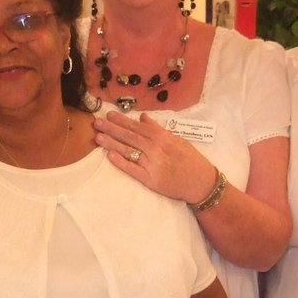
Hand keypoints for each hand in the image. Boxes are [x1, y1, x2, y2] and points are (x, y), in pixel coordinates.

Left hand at [93, 111, 217, 203]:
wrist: (200, 182)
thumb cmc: (191, 159)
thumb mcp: (177, 140)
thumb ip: (158, 129)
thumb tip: (143, 117)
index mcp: (163, 137)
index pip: (138, 127)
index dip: (122, 121)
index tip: (109, 115)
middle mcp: (156, 149)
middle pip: (130, 137)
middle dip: (112, 129)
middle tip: (97, 123)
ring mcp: (152, 165)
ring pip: (128, 152)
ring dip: (112, 144)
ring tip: (98, 138)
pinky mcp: (150, 180)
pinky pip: (133, 169)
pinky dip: (121, 162)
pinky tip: (110, 155)